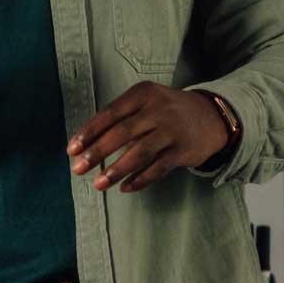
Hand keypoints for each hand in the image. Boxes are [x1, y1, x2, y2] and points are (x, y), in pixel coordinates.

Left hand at [67, 83, 233, 192]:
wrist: (212, 116)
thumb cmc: (166, 111)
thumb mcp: (145, 102)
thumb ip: (120, 118)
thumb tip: (86, 144)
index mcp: (143, 94)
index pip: (110, 114)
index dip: (89, 133)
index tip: (71, 150)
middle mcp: (158, 109)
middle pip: (122, 133)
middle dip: (97, 153)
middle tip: (78, 169)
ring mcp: (173, 130)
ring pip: (140, 152)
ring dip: (116, 170)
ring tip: (98, 184)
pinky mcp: (184, 150)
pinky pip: (158, 168)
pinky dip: (140, 180)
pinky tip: (125, 188)